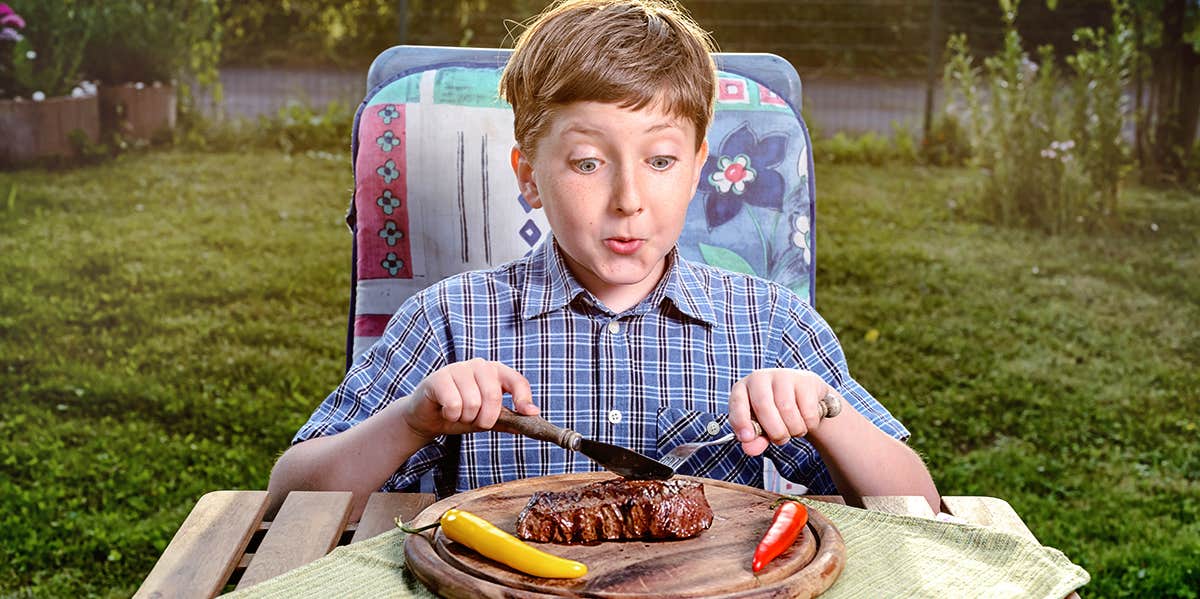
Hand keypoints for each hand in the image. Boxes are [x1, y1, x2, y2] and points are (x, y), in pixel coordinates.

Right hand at [402, 358, 537, 439]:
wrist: (429, 417)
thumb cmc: (461, 414)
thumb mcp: (488, 419)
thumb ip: (509, 419)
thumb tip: (533, 418)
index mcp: (496, 372)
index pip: (517, 381)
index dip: (524, 398)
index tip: (528, 413)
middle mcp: (480, 365)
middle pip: (494, 396)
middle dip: (486, 418)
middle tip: (475, 421)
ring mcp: (459, 368)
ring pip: (473, 403)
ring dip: (465, 418)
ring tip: (457, 413)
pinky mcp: (439, 377)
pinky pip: (454, 403)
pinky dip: (451, 415)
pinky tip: (445, 410)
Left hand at [728, 368, 844, 456]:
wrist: (804, 399)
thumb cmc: (775, 414)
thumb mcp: (761, 428)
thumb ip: (754, 440)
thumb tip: (749, 449)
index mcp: (742, 389)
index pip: (737, 403)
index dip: (741, 421)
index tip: (747, 438)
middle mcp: (760, 377)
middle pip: (763, 407)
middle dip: (774, 431)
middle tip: (781, 440)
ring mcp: (783, 375)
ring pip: (787, 409)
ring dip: (793, 429)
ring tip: (794, 429)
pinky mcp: (805, 380)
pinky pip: (807, 410)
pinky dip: (809, 424)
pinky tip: (806, 420)